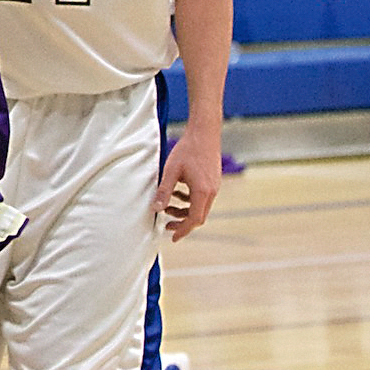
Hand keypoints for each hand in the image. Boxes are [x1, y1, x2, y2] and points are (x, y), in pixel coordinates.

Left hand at [154, 120, 221, 239]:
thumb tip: (155, 209)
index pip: (194, 219)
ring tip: (167, 205)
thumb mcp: (171, 171)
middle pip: (198, 216)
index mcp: (202, 192)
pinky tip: (177, 191)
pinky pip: (202, 197)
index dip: (183, 230)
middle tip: (166, 224)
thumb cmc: (187, 150)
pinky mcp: (212, 181)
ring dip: (184, 210)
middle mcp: (211, 192)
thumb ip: (164, 191)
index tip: (172, 237)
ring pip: (200, 207)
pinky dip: (189, 200)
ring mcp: (214, 186)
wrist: (204, 133)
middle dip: (182, 222)